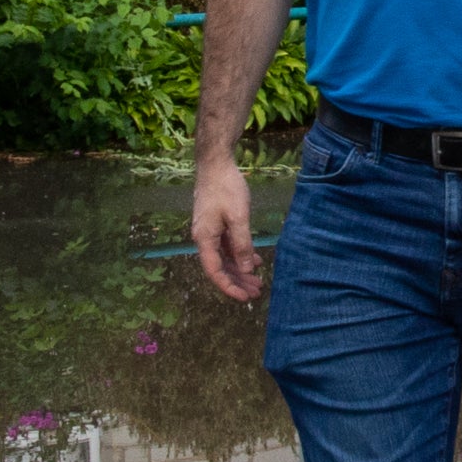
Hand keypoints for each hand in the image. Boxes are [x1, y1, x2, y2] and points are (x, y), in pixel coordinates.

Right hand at [191, 156, 266, 300]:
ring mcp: (209, 231)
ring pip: (224, 258)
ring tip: (258, 281)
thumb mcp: (238, 217)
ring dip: (240, 270)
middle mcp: (203, 238)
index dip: (229, 287)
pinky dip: (239, 255)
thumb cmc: (226, 188)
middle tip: (257, 292)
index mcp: (205, 239)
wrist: (215, 164)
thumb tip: (246, 269)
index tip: (245, 298)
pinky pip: (226, 246)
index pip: (214, 272)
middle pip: (219, 268)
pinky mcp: (215, 224)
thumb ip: (242, 244)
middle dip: (238, 281)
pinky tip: (254, 260)